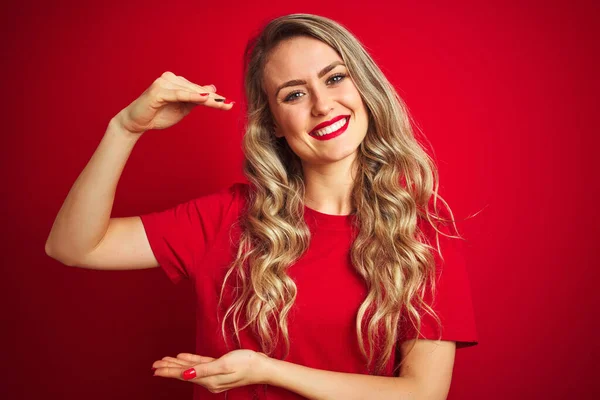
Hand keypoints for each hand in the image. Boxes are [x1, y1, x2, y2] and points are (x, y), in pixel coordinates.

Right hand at [114, 71, 233, 134]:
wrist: (137, 123)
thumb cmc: (158, 115)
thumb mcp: (182, 108)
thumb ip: (196, 99)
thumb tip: (212, 90)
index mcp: (176, 82)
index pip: (199, 90)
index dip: (215, 98)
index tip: (230, 104)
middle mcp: (170, 79)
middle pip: (197, 90)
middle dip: (214, 99)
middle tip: (229, 105)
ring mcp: (164, 83)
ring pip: (190, 92)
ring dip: (206, 99)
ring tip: (221, 103)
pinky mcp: (158, 91)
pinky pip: (179, 94)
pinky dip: (191, 96)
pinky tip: (204, 99)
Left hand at [152, 350, 270, 393]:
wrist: (263, 367)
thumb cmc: (246, 363)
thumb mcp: (224, 364)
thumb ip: (203, 369)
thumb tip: (185, 375)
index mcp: (209, 379)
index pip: (184, 374)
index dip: (169, 371)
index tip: (155, 370)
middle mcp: (209, 379)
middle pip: (185, 372)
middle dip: (169, 368)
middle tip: (154, 365)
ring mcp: (214, 375)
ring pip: (191, 369)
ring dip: (177, 365)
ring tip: (164, 362)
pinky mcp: (219, 369)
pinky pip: (200, 365)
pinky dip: (190, 361)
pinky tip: (183, 358)